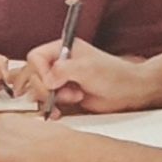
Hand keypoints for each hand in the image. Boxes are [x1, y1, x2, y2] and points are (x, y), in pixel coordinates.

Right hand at [18, 41, 160, 114]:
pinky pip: (46, 102)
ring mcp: (60, 80)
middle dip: (45, 88)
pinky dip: (50, 109)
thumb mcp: (87, 68)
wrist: (129, 91)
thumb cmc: (113, 74)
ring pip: (38, 90)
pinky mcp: (64, 95)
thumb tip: (46, 80)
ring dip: (49, 99)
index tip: (52, 81)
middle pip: (32, 74)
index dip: (39, 71)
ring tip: (72, 98)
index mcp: (62, 48)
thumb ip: (63, 70)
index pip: (35, 57)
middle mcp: (58, 63)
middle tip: (61, 93)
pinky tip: (59, 112)